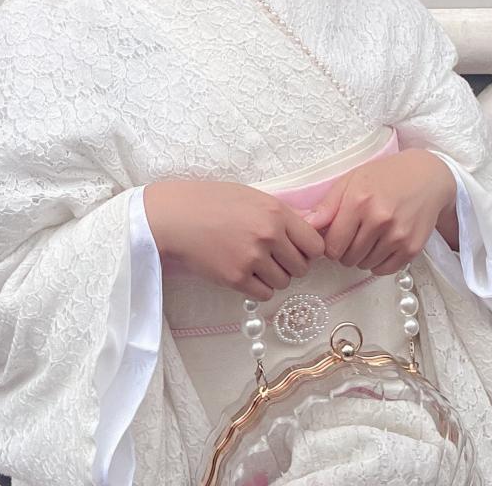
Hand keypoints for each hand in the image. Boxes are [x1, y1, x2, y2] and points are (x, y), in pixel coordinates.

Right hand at [144, 179, 325, 300]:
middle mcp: (268, 235)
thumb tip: (311, 230)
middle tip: (273, 256)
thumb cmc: (213, 201)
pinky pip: (264, 294)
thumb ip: (282, 214)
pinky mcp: (236, 278)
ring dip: (273, 276)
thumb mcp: (252, 197)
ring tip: (254, 262)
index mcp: (276, 212)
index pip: (315, 245)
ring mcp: (252, 258)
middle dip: (290, 264)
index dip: (308, 250)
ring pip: (283, 282)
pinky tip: (245, 272)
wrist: (176, 217)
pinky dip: (258, 287)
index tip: (297, 249)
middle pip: (302, 267)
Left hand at [304, 149, 456, 275]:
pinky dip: (379, 262)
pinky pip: (385, 270)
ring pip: (365, 265)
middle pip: (348, 258)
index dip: (329, 245)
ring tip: (368, 237)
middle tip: (353, 235)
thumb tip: (306, 226)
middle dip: (345, 251)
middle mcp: (379, 220)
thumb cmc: (384, 176)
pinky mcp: (412, 248)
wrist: (426, 177)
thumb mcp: (351, 181)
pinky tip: (381, 245)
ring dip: (362, 257)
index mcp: (359, 202)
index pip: (332, 246)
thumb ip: (327, 206)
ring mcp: (398, 236)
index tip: (334, 237)